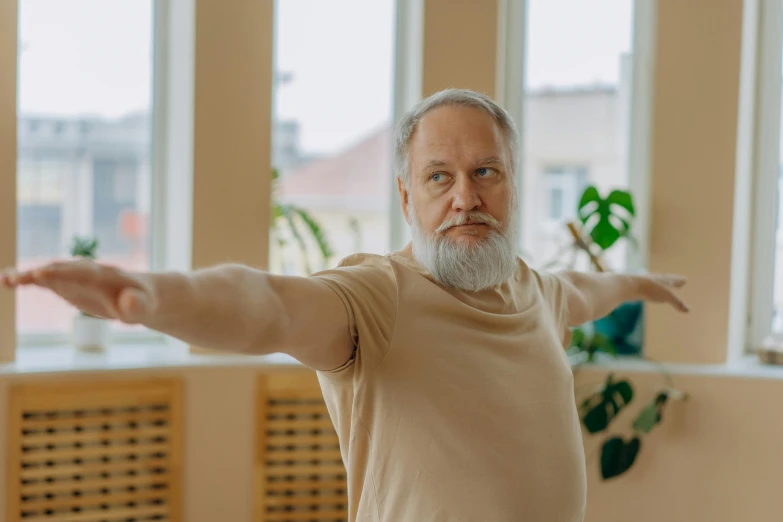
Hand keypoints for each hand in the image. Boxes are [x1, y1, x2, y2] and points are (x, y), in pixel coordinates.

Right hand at [1, 260, 156, 323]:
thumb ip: (137, 306)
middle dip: (42, 273)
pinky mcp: (68, 285)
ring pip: (50, 273)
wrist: (142, 295)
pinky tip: (8, 282)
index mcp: (107, 275)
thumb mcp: (145, 307)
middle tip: (17, 279)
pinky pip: (46, 281)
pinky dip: (29, 281)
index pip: (83, 272)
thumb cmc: (144, 303)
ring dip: (29, 276)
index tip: (42, 273)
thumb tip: (127, 302)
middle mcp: (88, 271)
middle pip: (63, 269)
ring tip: (6, 280)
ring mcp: (76, 277)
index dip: (64, 272)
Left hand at [637, 274, 688, 311]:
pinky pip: (647, 289)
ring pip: (656, 284)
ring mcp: (645, 283)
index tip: (685, 280)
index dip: (680, 280)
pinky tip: (649, 293)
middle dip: (673, 282)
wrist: (628, 286)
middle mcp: (655, 279)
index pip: (674, 279)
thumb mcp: (666, 296)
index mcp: (664, 279)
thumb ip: (677, 303)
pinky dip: (652, 291)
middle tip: (678, 283)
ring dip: (662, 286)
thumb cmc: (649, 289)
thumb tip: (688, 310)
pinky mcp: (637, 288)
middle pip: (666, 280)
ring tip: (664, 288)